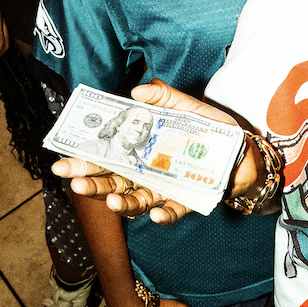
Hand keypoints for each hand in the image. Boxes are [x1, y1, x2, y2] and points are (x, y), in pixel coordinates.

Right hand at [50, 78, 250, 223]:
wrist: (244, 152)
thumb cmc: (211, 130)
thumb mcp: (188, 106)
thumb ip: (164, 97)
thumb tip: (136, 92)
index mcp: (139, 148)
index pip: (105, 154)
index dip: (83, 158)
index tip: (63, 159)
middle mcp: (146, 172)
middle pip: (113, 180)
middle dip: (92, 183)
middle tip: (75, 182)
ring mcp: (164, 188)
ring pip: (136, 200)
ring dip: (123, 203)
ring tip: (113, 201)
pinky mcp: (187, 200)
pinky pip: (172, 210)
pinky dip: (164, 214)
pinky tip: (156, 213)